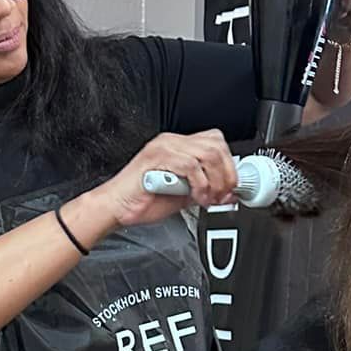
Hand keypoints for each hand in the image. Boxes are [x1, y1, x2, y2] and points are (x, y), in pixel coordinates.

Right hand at [88, 130, 239, 229]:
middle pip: (216, 144)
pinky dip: (200, 184)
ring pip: (207, 153)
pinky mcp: (157, 157)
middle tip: (223, 194)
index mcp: (179, 147)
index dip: (229, 165)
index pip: (216, 143)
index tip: (233, 187)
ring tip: (208, 198)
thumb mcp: (184, 196)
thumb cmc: (143, 201)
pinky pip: (190, 165)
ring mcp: (164, 147)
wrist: (117, 208)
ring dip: (215, 180)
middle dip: (226, 173)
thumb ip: (207, 191)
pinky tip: (195, 197)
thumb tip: (229, 194)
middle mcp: (172, 142)